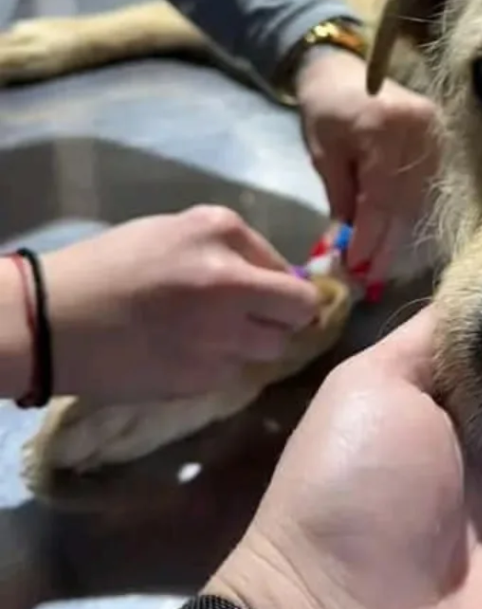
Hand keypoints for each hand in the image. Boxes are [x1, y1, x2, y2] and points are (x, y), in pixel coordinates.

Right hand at [40, 205, 319, 400]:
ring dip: (254, 343)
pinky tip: (190, 350)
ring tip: (218, 331)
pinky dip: (223, 363)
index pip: (298, 283)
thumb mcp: (184, 227)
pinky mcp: (199, 381)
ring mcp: (218, 341)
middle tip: (257, 313)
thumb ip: (243, 247)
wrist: (55, 321)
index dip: (293, 290)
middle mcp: (232, 290)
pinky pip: (234, 373)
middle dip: (284, 318)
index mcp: (225, 242)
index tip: (280, 294)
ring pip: (268, 352)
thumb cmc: (117, 263)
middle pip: (296, 321)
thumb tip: (287, 277)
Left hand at [295, 47, 437, 285]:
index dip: (370, 236)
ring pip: (420, 198)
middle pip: (405, 202)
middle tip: (370, 277)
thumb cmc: (326, 110)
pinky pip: (428, 186)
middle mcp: (419, 131)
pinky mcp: (443, 138)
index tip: (356, 267)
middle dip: (386, 243)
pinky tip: (398, 236)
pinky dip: (411, 213)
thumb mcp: (324, 154)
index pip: (381, 196)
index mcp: (384, 130)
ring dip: (400, 234)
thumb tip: (347, 247)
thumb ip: (341, 199)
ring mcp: (436, 133)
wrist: (343, 70)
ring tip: (381, 264)